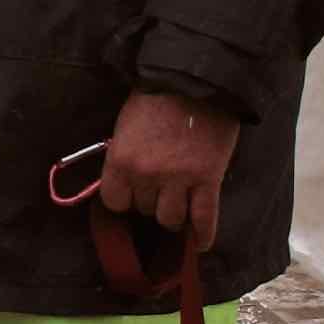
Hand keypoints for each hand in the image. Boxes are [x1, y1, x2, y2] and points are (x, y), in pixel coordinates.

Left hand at [96, 89, 240, 251]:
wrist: (197, 79)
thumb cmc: (156, 97)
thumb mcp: (126, 126)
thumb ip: (124, 157)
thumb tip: (124, 184)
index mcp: (122, 160)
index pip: (115, 202)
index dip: (124, 198)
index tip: (132, 192)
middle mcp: (147, 175)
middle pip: (144, 210)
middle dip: (150, 200)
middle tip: (160, 185)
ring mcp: (179, 180)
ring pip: (171, 219)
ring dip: (173, 214)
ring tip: (178, 203)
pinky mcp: (208, 180)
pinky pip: (204, 219)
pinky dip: (202, 235)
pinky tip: (199, 243)